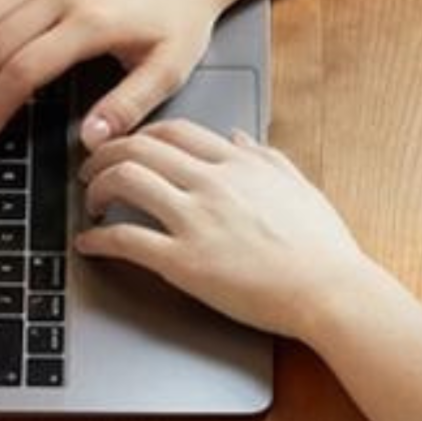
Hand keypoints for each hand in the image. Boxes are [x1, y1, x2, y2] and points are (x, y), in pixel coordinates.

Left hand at [75, 120, 374, 342]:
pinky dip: (98, 239)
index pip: (173, 130)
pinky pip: (126, 239)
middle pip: (139, 146)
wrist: (332, 291)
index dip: (141, 135)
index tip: (129, 147)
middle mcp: (212, 182)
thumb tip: (239, 138)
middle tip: (92, 169)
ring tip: (91, 202)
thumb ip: (265, 157)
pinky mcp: (185, 262)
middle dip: (105, 154)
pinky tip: (89, 244)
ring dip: (97, 187)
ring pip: (125, 180)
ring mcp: (196, 220)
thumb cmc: (322, 247)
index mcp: (238, 164)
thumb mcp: (298, 187)